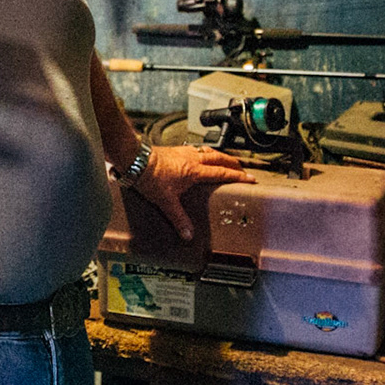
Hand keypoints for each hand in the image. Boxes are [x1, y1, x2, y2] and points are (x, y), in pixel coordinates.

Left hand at [129, 145, 255, 241]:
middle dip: (233, 163)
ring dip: (219, 155)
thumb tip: (188, 234)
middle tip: (242, 168)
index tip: (250, 178)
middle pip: (219, 158)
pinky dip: (204, 153)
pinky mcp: (175, 150)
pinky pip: (196, 149)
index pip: (222, 173)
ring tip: (225, 160)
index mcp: (195, 170)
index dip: (238, 176)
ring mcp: (184, 152)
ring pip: (208, 151)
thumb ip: (179, 218)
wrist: (134, 159)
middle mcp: (192, 158)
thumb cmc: (149, 176)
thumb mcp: (166, 201)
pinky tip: (199, 156)